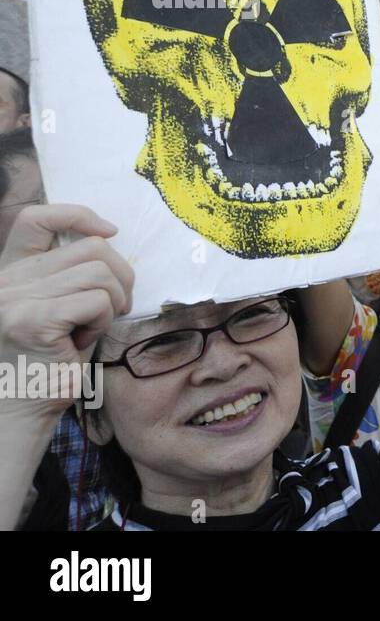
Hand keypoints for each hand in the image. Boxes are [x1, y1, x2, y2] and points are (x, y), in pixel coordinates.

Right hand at [0, 205, 132, 416]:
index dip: (78, 215)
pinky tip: (81, 344)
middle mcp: (7, 280)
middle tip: (112, 310)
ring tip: (91, 329)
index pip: (36, 219)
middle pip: (91, 248)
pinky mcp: (33, 319)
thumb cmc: (48, 361)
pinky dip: (103, 322)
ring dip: (112, 303)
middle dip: (121, 277)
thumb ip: (69, 274)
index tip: (110, 231)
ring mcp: (16, 298)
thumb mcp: (57, 307)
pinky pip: (97, 301)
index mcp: (11, 272)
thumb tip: (108, 239)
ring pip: (100, 273)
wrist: (20, 412)